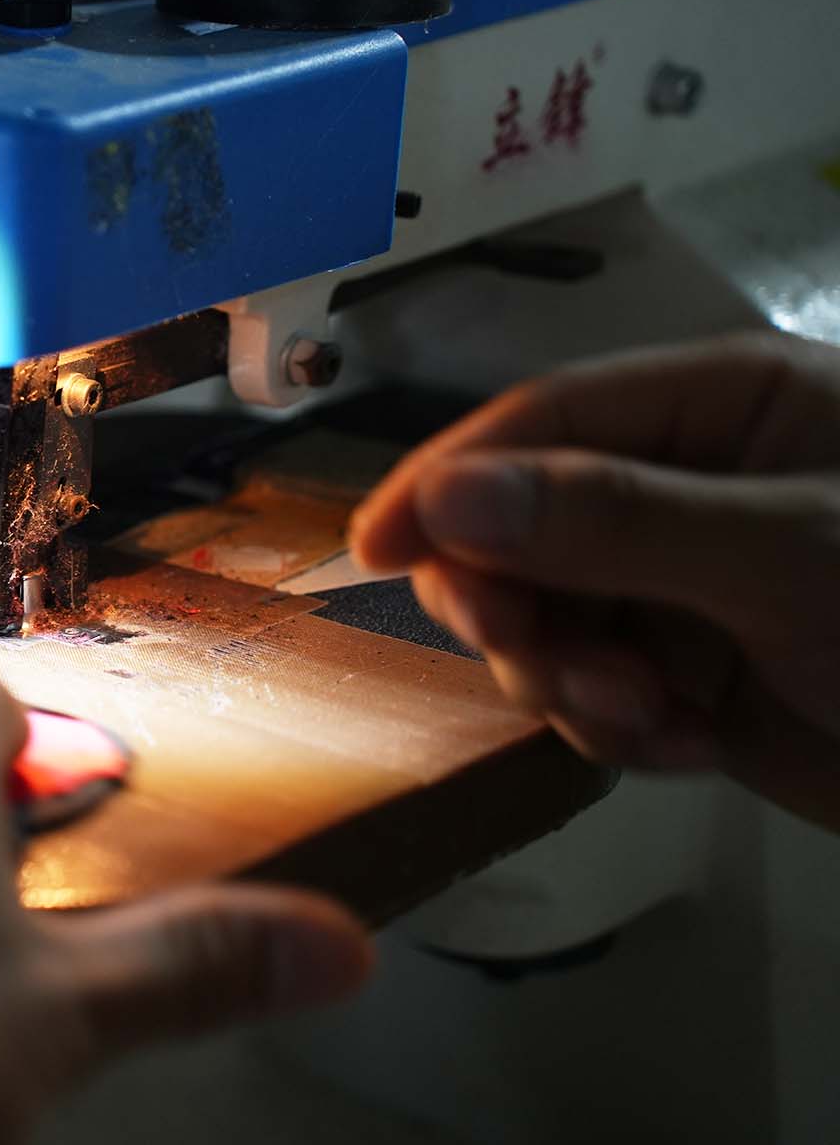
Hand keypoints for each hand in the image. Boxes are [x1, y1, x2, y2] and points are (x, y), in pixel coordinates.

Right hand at [349, 331, 839, 828]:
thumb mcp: (783, 554)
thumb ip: (609, 521)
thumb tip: (447, 498)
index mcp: (716, 409)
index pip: (538, 423)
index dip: (446, 481)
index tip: (370, 549)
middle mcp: (685, 486)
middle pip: (517, 529)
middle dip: (517, 606)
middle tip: (542, 662)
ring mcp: (686, 584)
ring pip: (544, 621)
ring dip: (572, 682)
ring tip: (657, 721)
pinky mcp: (695, 673)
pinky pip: (593, 694)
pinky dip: (622, 731)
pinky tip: (692, 746)